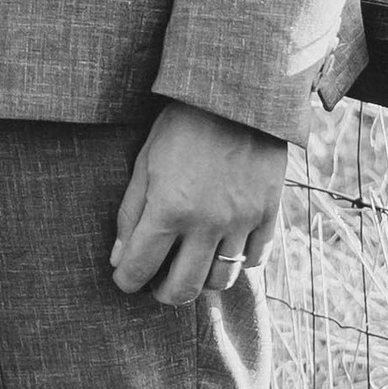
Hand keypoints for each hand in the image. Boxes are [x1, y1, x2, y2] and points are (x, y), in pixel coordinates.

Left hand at [110, 103, 286, 307]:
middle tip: (158, 285)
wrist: (238, 94)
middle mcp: (206, 223)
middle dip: (164, 294)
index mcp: (168, 209)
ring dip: (203, 281)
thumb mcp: (146, 162)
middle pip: (183, 289)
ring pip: (222, 280)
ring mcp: (241, 220)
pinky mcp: (268, 212)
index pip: (139, 269)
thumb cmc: (183, 124)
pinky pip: (256, 259)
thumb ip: (131, 213)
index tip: (125, 278)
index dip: (126, 281)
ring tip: (193, 267)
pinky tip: (225, 249)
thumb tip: (119, 259)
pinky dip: (240, 263)